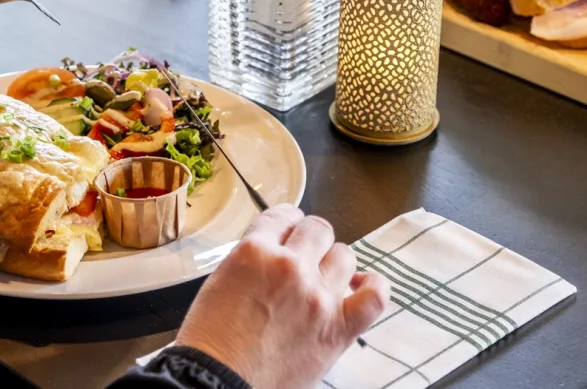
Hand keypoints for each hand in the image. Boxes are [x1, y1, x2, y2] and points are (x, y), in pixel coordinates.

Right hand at [175, 204, 389, 388]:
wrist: (217, 383)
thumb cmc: (211, 340)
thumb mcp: (221, 280)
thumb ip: (254, 259)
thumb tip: (277, 252)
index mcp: (254, 251)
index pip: (283, 216)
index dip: (288, 224)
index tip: (289, 232)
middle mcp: (289, 267)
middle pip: (318, 230)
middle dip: (310, 241)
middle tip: (303, 257)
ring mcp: (318, 297)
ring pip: (344, 255)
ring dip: (333, 264)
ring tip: (323, 277)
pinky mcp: (337, 329)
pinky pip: (375, 296)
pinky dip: (373, 286)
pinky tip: (361, 286)